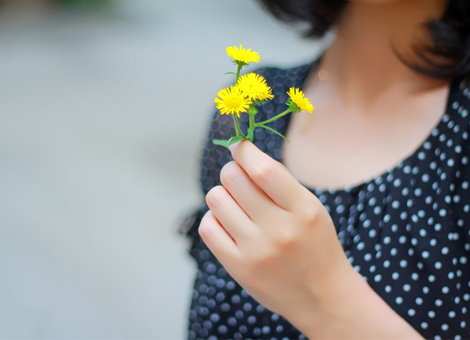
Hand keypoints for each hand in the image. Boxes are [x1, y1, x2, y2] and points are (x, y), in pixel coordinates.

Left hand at [198, 140, 353, 321]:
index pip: (262, 169)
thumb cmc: (315, 244)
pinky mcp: (238, 267)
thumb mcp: (311, 208)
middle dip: (233, 172)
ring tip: (237, 206)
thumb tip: (241, 152)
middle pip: (232, 179)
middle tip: (240, 181)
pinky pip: (208, 227)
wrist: (321, 297)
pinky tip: (229, 224)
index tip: (238, 146)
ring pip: (216, 199)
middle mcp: (279, 230)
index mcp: (303, 210)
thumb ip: (279, 182)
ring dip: (223, 195)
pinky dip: (214, 219)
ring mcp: (256, 251)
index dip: (243, 150)